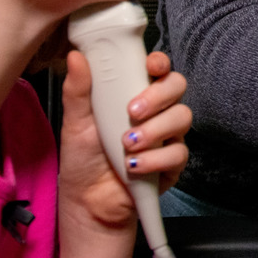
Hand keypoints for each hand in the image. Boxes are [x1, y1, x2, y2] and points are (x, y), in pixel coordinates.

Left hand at [58, 48, 191, 229]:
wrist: (88, 201)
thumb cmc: (83, 157)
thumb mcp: (75, 122)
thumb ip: (78, 90)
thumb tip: (75, 57)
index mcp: (134, 93)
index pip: (157, 68)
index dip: (160, 62)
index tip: (150, 65)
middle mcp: (156, 110)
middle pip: (177, 86)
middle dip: (158, 96)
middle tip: (132, 111)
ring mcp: (167, 136)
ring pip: (182, 117)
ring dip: (155, 129)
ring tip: (127, 144)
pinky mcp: (172, 163)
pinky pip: (178, 153)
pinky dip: (155, 159)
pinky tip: (134, 166)